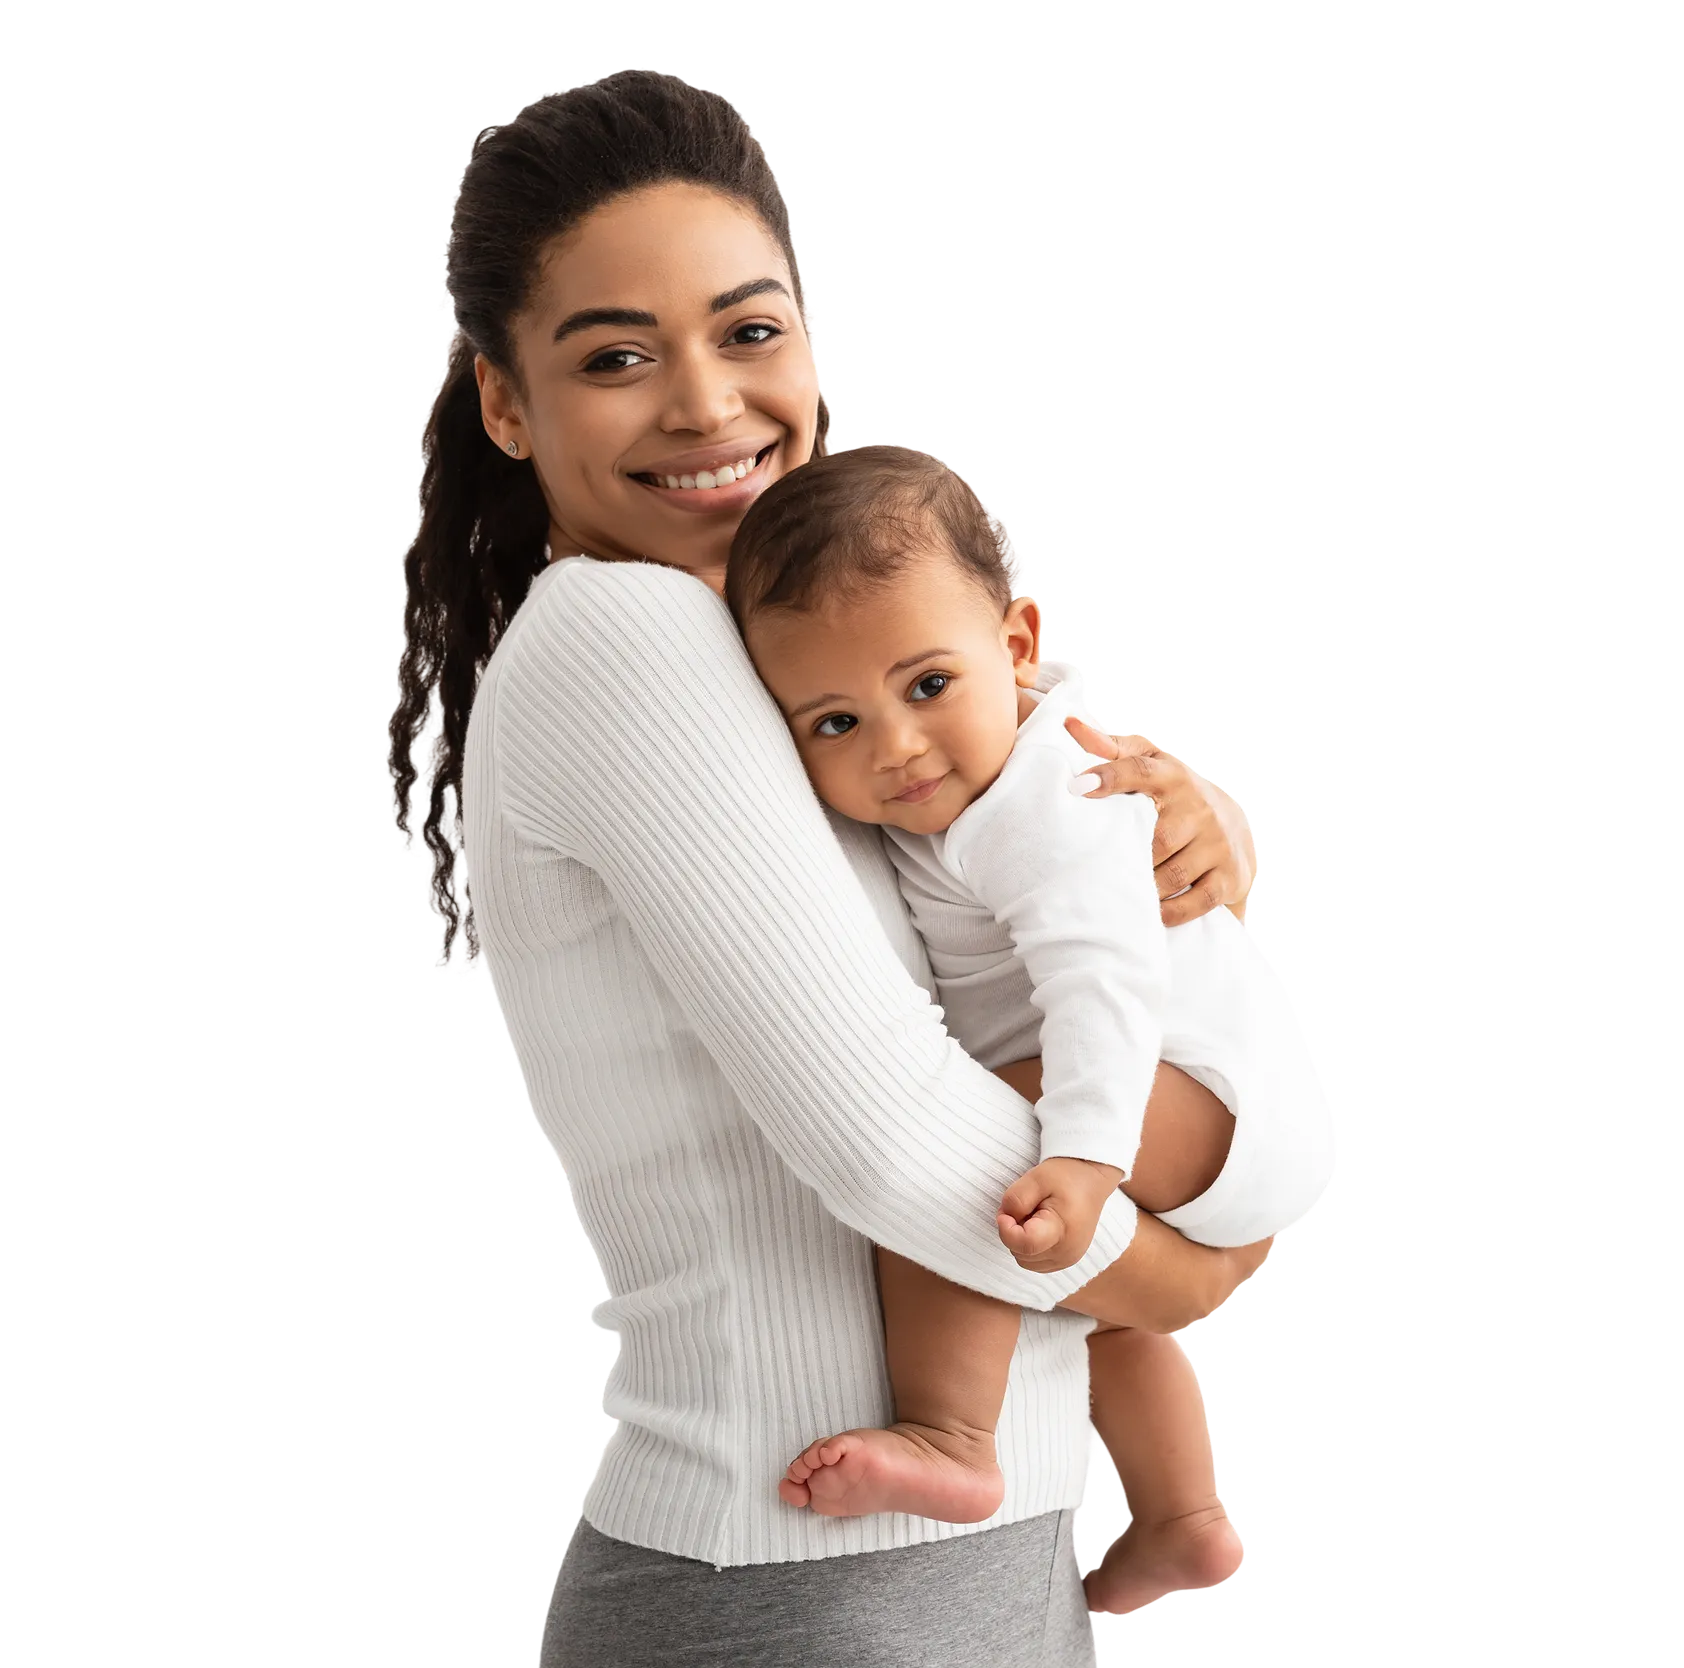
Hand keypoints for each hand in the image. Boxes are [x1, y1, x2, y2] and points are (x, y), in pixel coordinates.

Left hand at [997, 1157, 1126, 1272]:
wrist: (1091, 1179)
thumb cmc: (1066, 1176)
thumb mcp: (1036, 1178)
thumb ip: (1015, 1200)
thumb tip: (1005, 1220)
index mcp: (1063, 1230)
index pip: (1025, 1244)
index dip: (1006, 1229)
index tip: (1006, 1212)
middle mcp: (1067, 1252)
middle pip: (1020, 1254)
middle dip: (1013, 1232)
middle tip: (1025, 1208)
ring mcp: (1068, 1259)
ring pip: (1025, 1260)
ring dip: (1020, 1240)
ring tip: (1034, 1216)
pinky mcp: (1066, 1260)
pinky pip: (1035, 1261)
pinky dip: (1030, 1246)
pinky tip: (1039, 1227)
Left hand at [1064, 716, 1255, 927]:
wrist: (1232, 823)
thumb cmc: (1173, 794)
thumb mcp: (1149, 764)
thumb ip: (1111, 748)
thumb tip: (1070, 725)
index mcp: (1171, 776)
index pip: (1139, 769)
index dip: (1109, 776)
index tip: (1077, 788)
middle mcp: (1198, 807)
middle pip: (1155, 837)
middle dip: (1124, 856)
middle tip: (1090, 871)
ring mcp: (1216, 843)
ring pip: (1171, 873)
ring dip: (1143, 887)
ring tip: (1116, 894)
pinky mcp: (1228, 876)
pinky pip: (1197, 900)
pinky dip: (1170, 911)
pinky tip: (1150, 913)